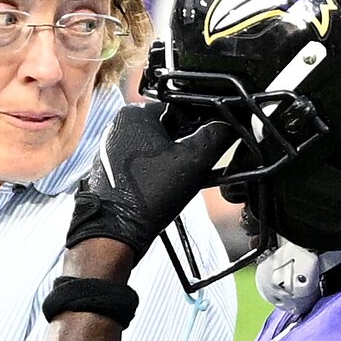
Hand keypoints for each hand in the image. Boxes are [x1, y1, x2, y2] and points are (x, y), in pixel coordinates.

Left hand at [67, 96, 239, 253]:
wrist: (116, 231)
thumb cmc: (148, 196)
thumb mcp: (195, 160)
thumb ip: (217, 135)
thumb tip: (229, 125)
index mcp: (135, 114)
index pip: (181, 109)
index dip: (201, 126)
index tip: (209, 145)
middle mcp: (118, 126)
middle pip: (168, 129)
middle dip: (186, 146)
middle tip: (195, 167)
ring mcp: (111, 148)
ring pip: (156, 147)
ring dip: (173, 161)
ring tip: (179, 181)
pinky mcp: (111, 169)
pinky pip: (142, 163)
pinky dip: (156, 172)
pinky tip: (163, 189)